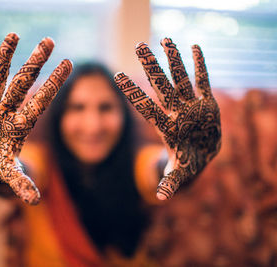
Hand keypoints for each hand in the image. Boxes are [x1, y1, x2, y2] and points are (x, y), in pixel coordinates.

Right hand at [0, 33, 71, 204]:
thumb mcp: (6, 174)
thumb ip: (21, 183)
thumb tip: (36, 201)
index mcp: (19, 125)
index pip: (40, 100)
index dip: (54, 84)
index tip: (69, 63)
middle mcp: (8, 110)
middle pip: (23, 83)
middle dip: (34, 63)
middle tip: (50, 41)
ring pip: (0, 77)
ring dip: (5, 57)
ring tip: (14, 34)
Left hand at [114, 38, 220, 199]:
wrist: (201, 155)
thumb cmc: (187, 164)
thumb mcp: (180, 173)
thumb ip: (170, 182)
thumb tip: (161, 198)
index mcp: (167, 126)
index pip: (146, 107)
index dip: (133, 93)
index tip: (117, 76)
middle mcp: (175, 111)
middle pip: (161, 85)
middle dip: (151, 66)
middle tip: (138, 45)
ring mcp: (190, 105)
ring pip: (180, 78)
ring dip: (174, 59)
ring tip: (165, 38)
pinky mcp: (205, 102)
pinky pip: (203, 79)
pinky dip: (200, 65)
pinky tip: (195, 47)